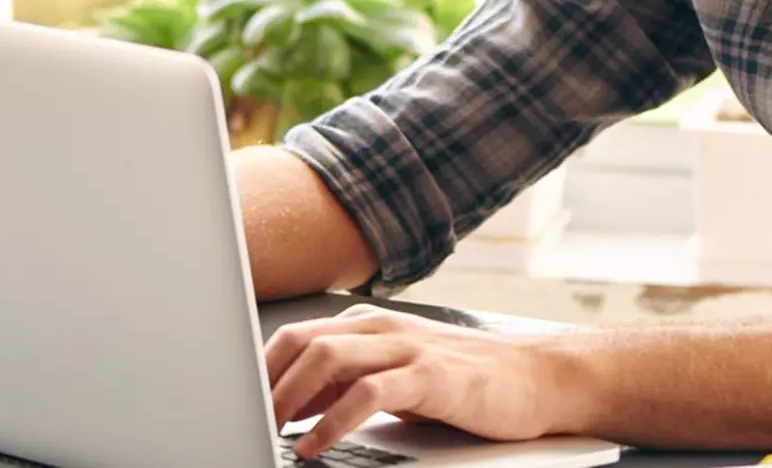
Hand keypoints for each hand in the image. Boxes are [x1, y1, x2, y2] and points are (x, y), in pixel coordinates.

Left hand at [265, 303, 581, 459]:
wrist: (539, 378)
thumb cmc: (467, 381)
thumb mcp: (395, 378)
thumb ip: (345, 384)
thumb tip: (290, 404)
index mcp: (369, 326)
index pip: (296, 336)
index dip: (258, 368)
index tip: (233, 400)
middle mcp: (383, 329)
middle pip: (302, 341)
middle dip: (264, 381)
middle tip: (240, 416)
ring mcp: (407, 349)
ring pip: (328, 357)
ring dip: (289, 396)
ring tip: (268, 429)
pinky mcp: (431, 377)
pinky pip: (369, 393)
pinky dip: (333, 420)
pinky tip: (315, 445)